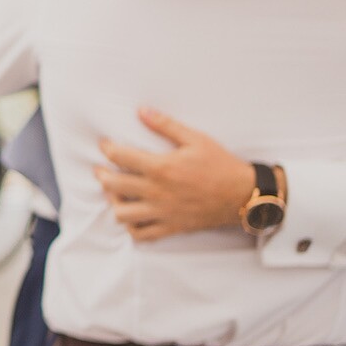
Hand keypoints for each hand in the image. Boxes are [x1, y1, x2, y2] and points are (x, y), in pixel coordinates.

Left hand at [96, 108, 254, 242]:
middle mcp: (156, 192)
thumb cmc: (220, 164)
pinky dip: (131, 227)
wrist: (243, 195)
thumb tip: (141, 110)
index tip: (105, 144)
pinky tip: (133, 215)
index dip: (107, 148)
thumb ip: (165, 125)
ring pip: (122, 214)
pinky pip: (141, 235)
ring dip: (114, 203)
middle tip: (102, 169)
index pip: (119, 156)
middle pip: (113, 185)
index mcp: (161, 168)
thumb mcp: (195, 139)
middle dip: (102, 175)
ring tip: (116, 194)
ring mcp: (162, 212)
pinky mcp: (170, 227)